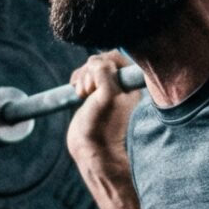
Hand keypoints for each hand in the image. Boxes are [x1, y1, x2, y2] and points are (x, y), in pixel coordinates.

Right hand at [65, 50, 139, 164]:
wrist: (93, 151)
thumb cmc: (104, 125)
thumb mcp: (108, 93)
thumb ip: (104, 70)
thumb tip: (95, 61)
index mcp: (130, 84)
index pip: (116, 57)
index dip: (102, 64)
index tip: (97, 83)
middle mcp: (120, 86)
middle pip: (100, 61)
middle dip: (89, 72)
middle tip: (88, 91)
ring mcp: (106, 91)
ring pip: (90, 69)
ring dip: (82, 78)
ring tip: (83, 96)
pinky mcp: (93, 97)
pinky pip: (83, 78)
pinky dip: (77, 82)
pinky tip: (78, 95)